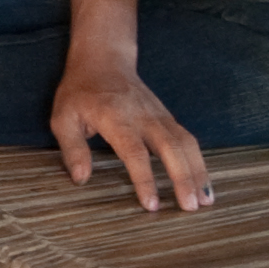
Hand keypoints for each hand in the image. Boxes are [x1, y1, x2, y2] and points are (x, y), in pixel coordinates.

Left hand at [49, 50, 213, 210]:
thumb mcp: (63, 118)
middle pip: (171, 148)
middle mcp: (144, 117)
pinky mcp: (167, 118)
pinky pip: (188, 140)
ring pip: (186, 143)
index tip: (152, 204)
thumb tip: (81, 179)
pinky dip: (199, 162)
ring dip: (198, 171)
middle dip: (183, 178)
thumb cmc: (80, 91)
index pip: (134, 152)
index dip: (144, 178)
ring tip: (206, 200)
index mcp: (116, 118)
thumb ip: (73, 149)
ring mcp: (159, 116)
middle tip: (190, 208)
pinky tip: (203, 184)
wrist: (103, 59)